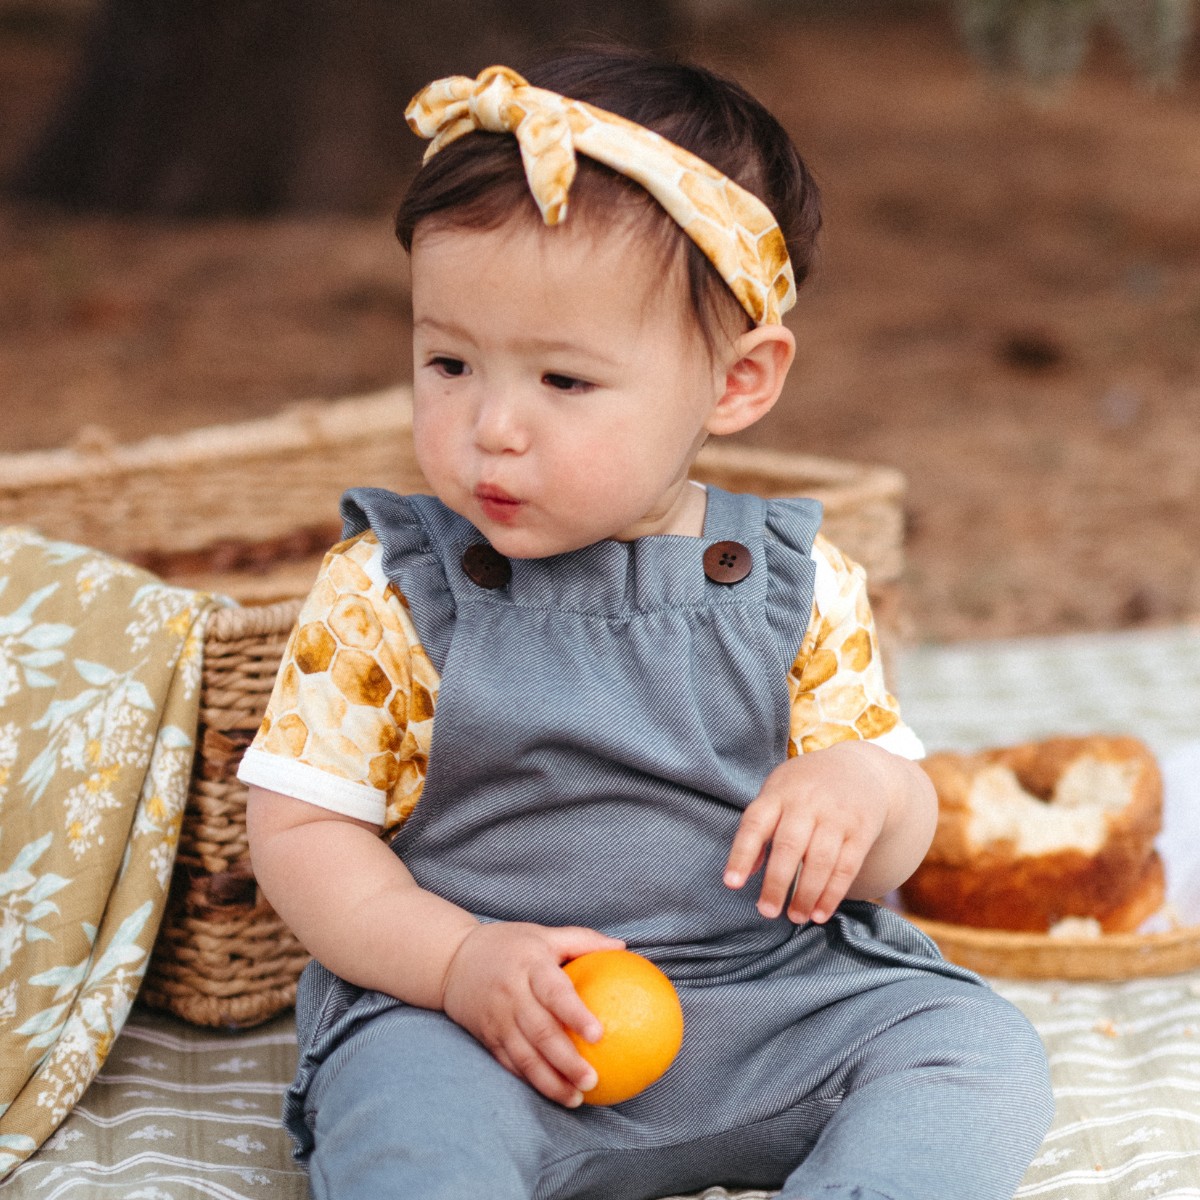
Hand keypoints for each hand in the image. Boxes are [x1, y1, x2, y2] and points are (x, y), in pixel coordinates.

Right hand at [440, 922, 624, 1106]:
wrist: (451, 960)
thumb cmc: (508, 944)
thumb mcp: (542, 934)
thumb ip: (581, 940)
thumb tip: (622, 948)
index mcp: (529, 965)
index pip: (554, 992)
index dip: (574, 1014)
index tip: (599, 1034)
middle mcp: (512, 994)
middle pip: (540, 1032)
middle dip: (566, 1061)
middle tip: (592, 1080)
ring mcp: (497, 1019)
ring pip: (524, 1056)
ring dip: (550, 1081)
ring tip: (577, 1098)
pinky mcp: (487, 1037)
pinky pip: (509, 1063)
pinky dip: (530, 1080)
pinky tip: (553, 1093)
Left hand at [724, 741, 895, 924]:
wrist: (860, 768)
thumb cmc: (806, 787)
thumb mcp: (778, 792)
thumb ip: (761, 827)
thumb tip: (747, 871)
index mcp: (779, 793)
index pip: (755, 823)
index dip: (741, 855)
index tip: (732, 884)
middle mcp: (807, 802)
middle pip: (789, 846)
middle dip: (776, 883)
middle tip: (766, 912)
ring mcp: (836, 816)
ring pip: (820, 861)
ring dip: (806, 894)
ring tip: (795, 918)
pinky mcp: (861, 830)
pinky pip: (847, 867)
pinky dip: (832, 894)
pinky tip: (820, 913)